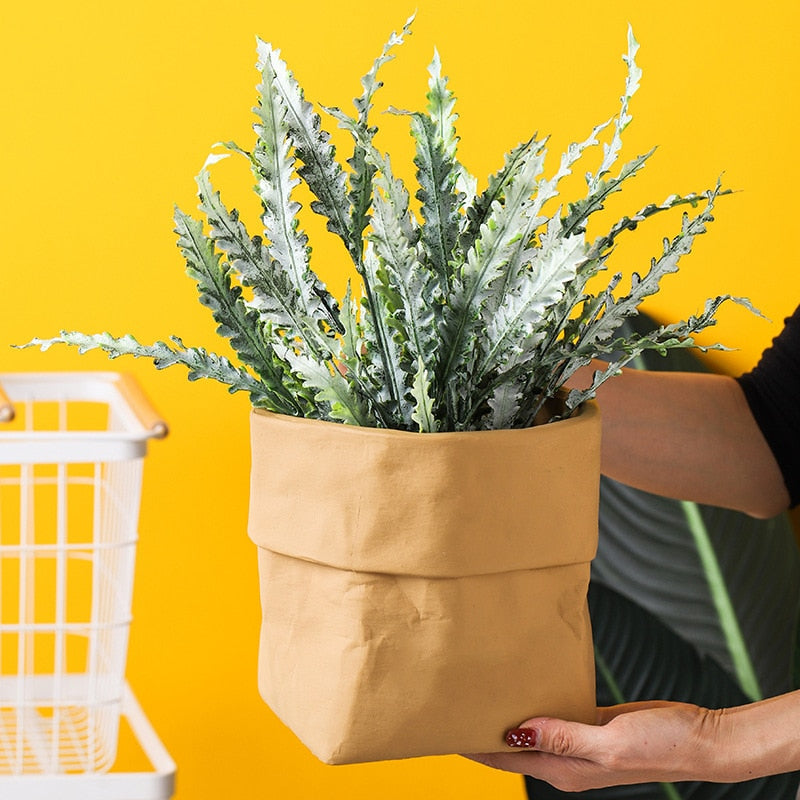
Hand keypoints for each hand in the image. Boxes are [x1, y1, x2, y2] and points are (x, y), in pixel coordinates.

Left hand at [466, 701, 736, 790]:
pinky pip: (554, 714)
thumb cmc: (662, 744)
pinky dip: (535, 702)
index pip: (505, 759)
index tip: (444, 728)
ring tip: (480, 689)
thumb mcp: (610, 741)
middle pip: (512, 746)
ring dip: (508, 713)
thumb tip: (516, 733)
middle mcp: (566, 759)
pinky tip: (524, 683)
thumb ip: (564, 736)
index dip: (473, 746)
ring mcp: (578, 742)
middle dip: (482, 729)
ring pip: (531, 728)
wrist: (700, 739)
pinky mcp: (590, 724)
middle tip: (454, 701)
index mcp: (565, 769)